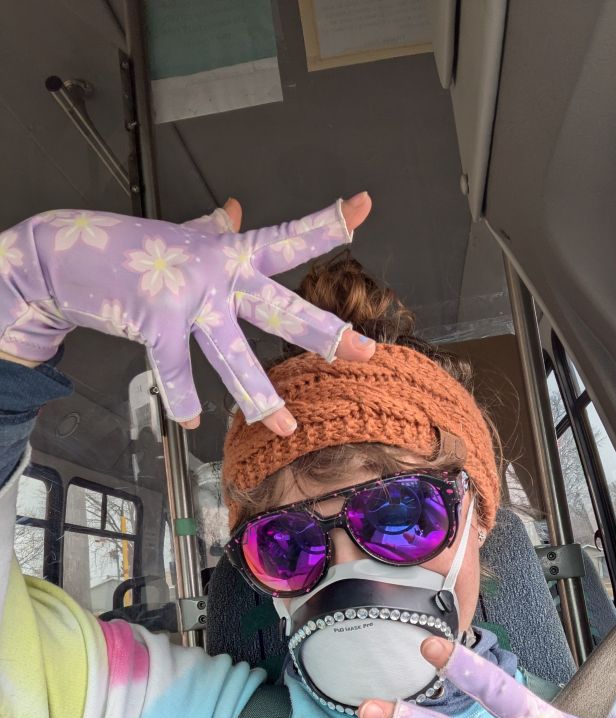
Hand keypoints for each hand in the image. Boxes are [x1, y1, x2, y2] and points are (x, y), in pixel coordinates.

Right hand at [0, 193, 373, 432]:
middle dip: (324, 333)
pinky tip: (193, 420)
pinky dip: (181, 397)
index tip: (362, 205)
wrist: (66, 252)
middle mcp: (216, 275)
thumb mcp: (181, 234)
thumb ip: (215, 226)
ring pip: (234, 354)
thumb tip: (237, 208)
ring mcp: (186, 300)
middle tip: (363, 351)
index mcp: (228, 252)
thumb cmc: (130, 247)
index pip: (286, 238)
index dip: (326, 222)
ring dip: (261, 395)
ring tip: (287, 427)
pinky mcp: (154, 322)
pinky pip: (176, 370)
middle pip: (281, 306)